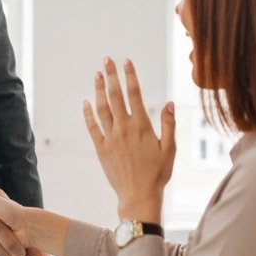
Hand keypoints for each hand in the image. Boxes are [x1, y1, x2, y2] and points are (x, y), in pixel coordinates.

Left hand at [83, 58, 175, 221]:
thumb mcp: (169, 149)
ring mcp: (111, 138)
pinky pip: (92, 127)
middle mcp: (124, 129)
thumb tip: (168, 103)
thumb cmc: (157, 174)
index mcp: (142, 126)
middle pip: (116, 96)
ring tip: (97, 75)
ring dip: (99, 90)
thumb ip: (169, 125)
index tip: (126, 61)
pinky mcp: (101, 149)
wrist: (139, 196)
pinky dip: (88, 114)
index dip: (130, 76)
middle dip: (111, 76)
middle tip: (107, 59)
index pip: (135, 94)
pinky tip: (86, 102)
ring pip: (102, 108)